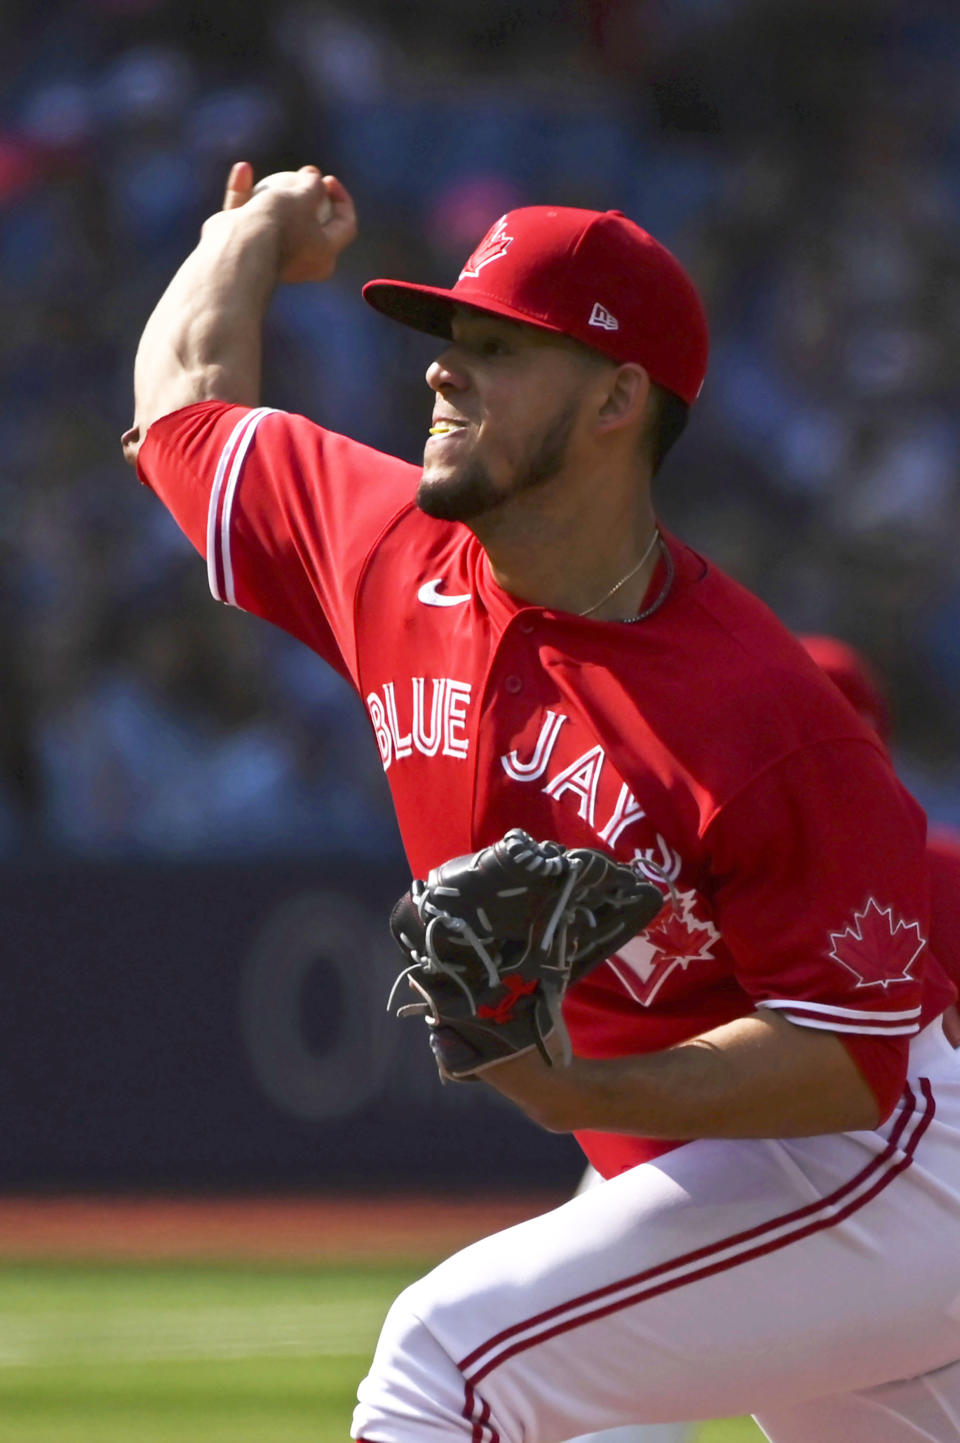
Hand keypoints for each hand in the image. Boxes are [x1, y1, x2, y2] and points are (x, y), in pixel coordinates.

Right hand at [210, 161, 357, 283]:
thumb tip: (314, 177)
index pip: (346, 226)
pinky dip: (246, 195)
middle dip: (311, 198)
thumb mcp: (303, 197)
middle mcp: (302, 262)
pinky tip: (242, 169)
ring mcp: (272, 256)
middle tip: (306, 175)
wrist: (236, 250)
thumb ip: (313, 186)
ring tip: (277, 174)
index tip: (328, 179)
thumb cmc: (278, 225)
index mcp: (324, 256)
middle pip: (314, 226)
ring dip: (276, 194)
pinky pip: (249, 217)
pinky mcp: (245, 248)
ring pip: (278, 221)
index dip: (343, 200)